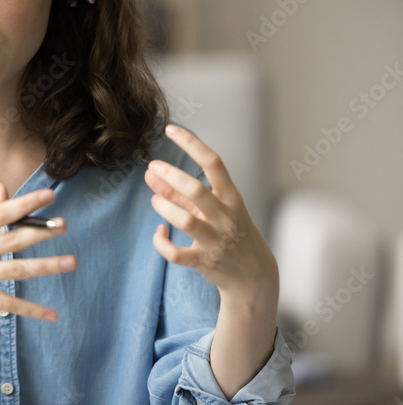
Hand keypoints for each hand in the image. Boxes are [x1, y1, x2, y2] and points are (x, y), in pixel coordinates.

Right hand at [0, 184, 75, 321]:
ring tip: (70, 261)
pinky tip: (52, 314)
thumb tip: (5, 191)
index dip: (26, 203)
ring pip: (16, 270)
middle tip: (64, 225)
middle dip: (41, 233)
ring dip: (45, 266)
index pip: (1, 213)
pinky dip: (31, 310)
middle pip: (13, 241)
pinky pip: (8, 304)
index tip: (49, 195)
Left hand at [144, 124, 277, 300]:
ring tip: (155, 200)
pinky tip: (159, 233)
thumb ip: (180, 193)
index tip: (170, 130)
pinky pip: (175, 253)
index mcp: (231, 197)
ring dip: (164, 207)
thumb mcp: (211, 209)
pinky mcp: (204, 261)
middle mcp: (226, 217)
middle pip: (196, 190)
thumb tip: (152, 174)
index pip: (214, 163)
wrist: (253, 275)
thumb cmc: (230, 233)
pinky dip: (161, 242)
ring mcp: (216, 240)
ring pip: (185, 221)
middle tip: (153, 167)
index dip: (191, 144)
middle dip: (171, 175)